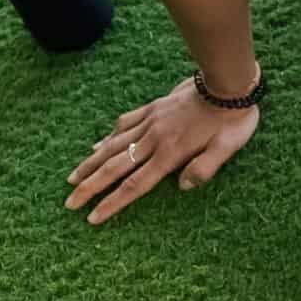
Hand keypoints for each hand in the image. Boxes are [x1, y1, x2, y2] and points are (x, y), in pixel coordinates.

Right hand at [65, 76, 259, 226]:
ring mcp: (150, 121)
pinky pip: (125, 123)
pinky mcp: (153, 107)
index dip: (113, 203)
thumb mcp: (227, 149)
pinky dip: (109, 136)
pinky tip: (97, 144)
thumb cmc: (231, 120)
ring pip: (113, 145)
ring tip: (72, 177)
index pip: (134, 185)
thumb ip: (204, 169)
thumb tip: (182, 187)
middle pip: (115, 167)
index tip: (92, 218)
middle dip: (90, 187)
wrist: (227, 82)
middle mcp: (154, 139)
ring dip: (91, 163)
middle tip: (69, 203)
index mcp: (170, 153)